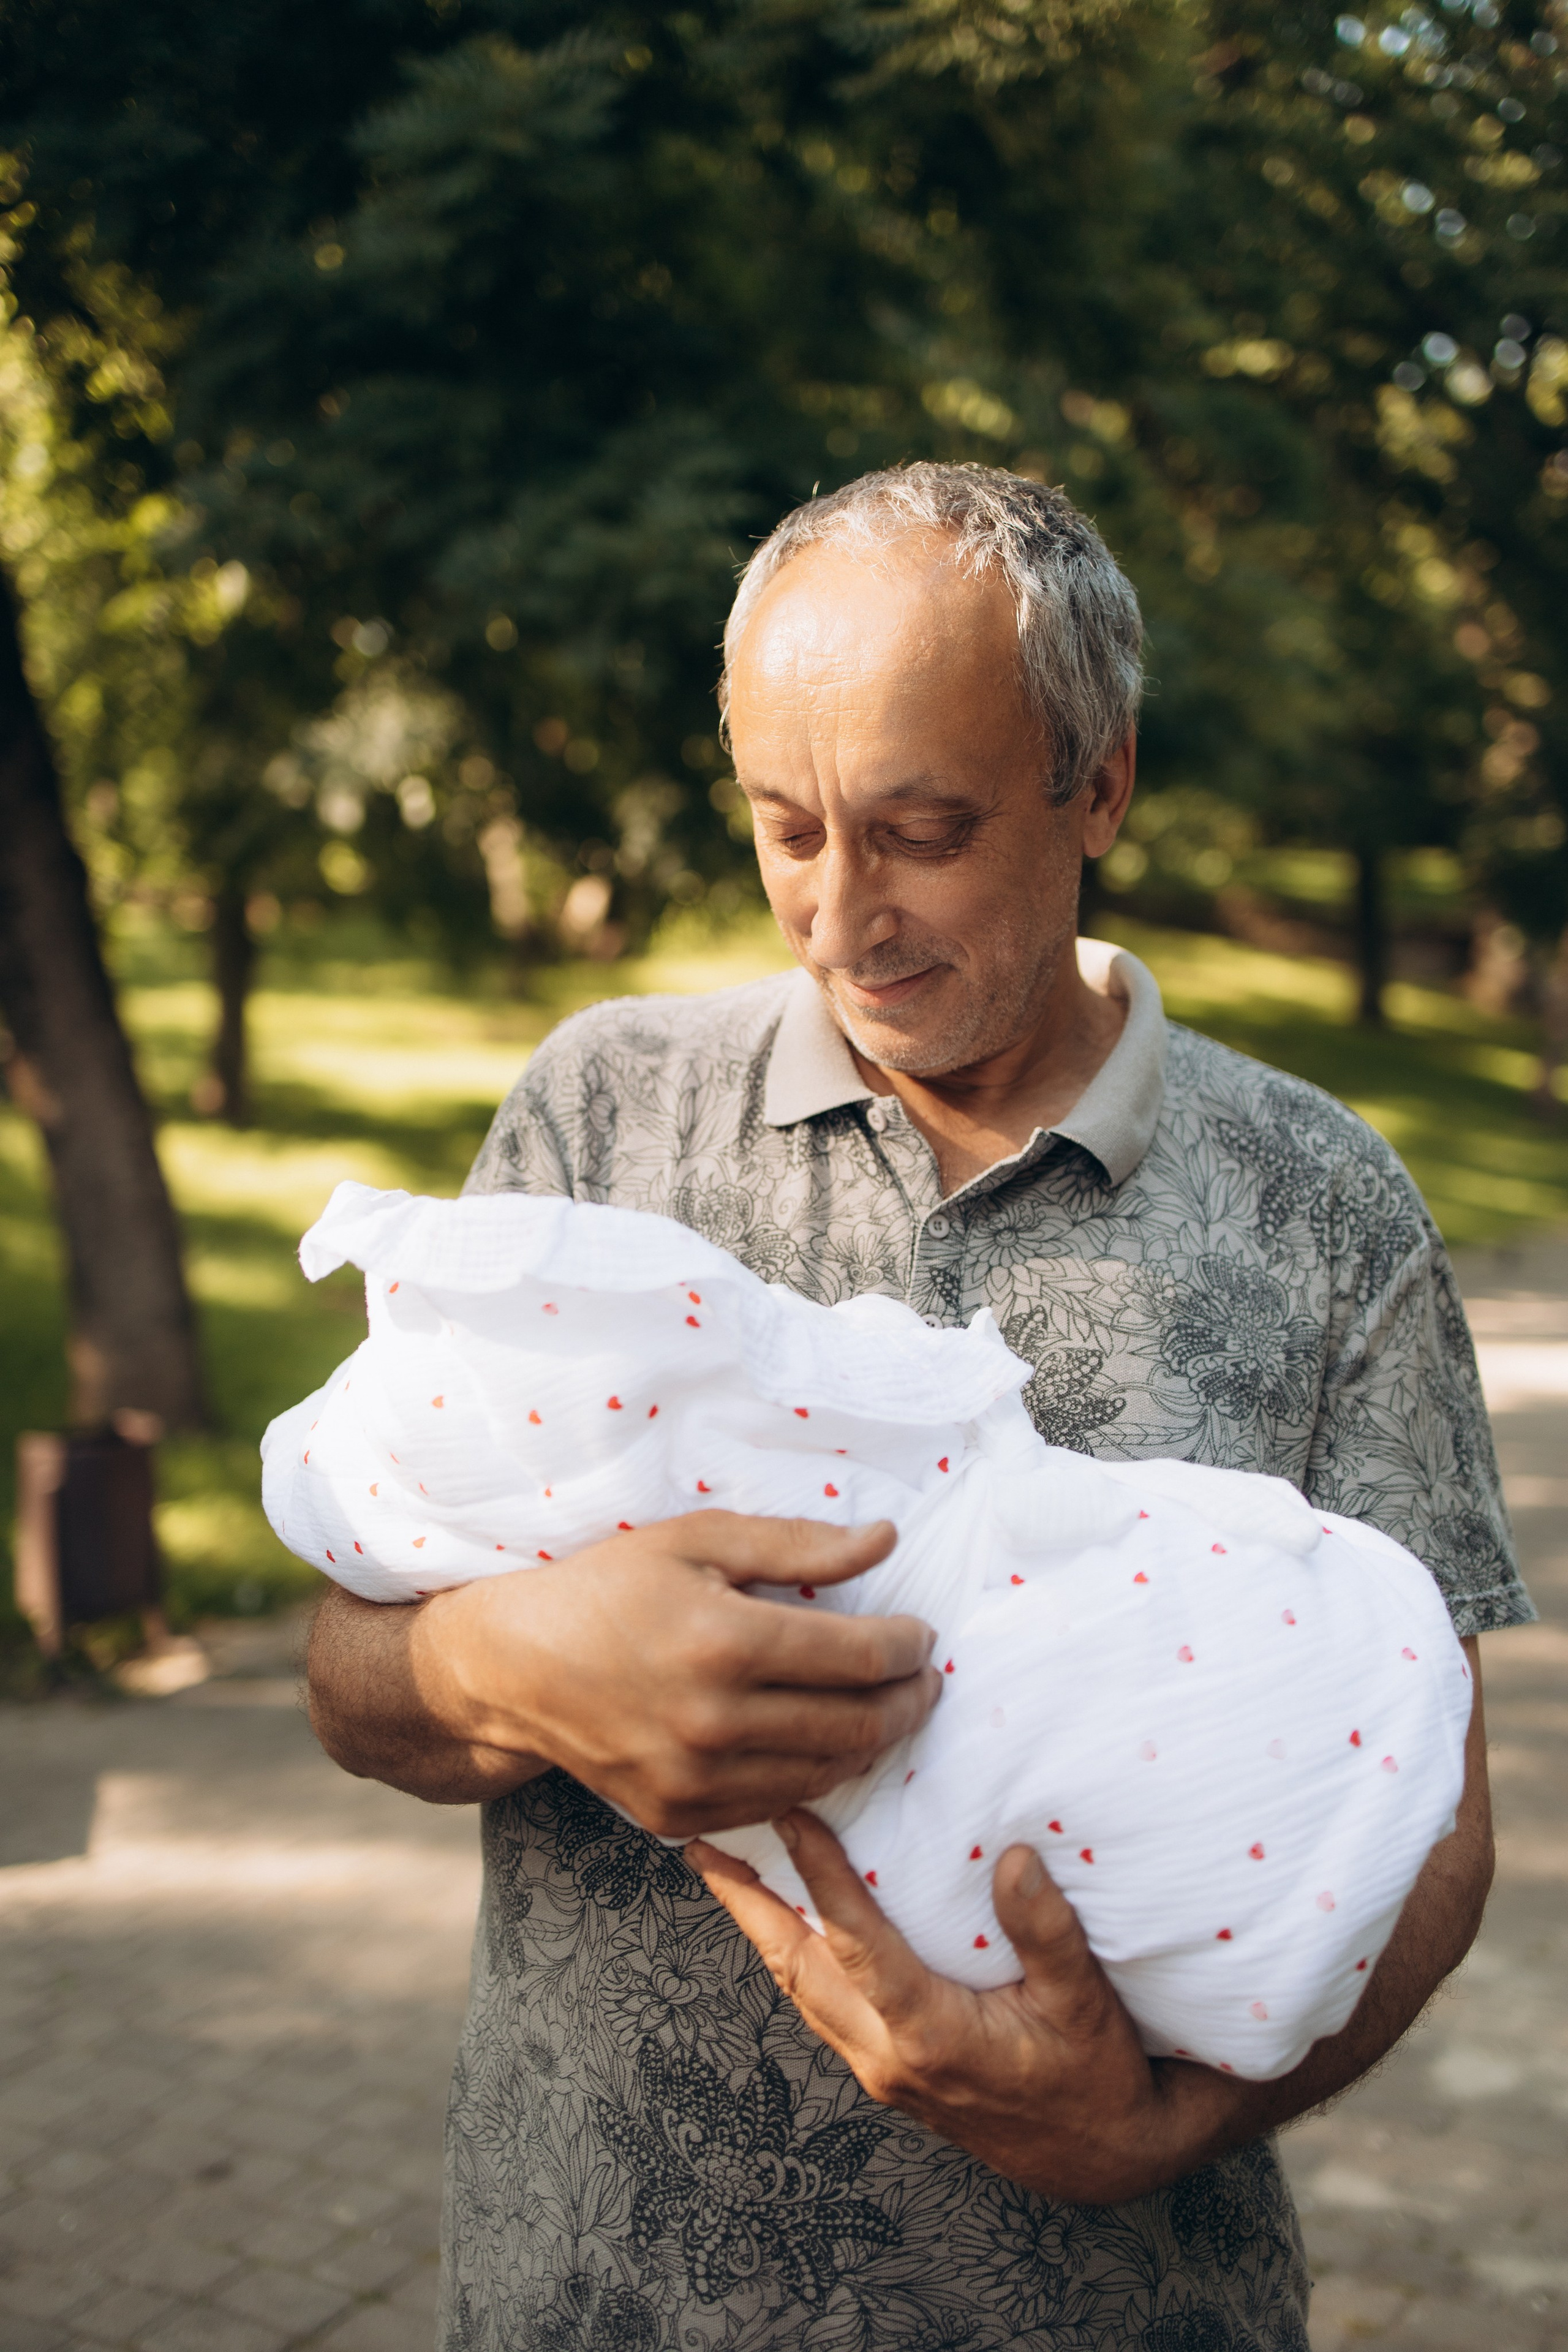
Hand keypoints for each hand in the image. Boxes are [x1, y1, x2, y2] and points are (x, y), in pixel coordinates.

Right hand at [410, 1511, 939, 1837]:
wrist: (516, 1667)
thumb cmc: (609, 1588)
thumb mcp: (698, 1541)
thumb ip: (798, 1544)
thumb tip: (884, 1541)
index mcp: (724, 1642)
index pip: (860, 1658)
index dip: (908, 1647)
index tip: (922, 1635)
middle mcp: (714, 1721)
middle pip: (856, 1723)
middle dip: (909, 1700)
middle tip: (924, 1678)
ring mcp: (695, 1779)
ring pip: (826, 1773)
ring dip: (873, 1742)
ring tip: (886, 1710)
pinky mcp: (679, 1816)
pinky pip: (777, 1805)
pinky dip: (816, 1776)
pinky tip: (824, 1743)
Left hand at [691, 1809, 1242, 2203]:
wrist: (1102, 2159)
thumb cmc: (1098, 2076)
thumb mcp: (1088, 2002)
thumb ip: (1048, 1930)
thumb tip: (1013, 1858)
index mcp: (931, 2035)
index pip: (855, 1943)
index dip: (819, 1876)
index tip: (789, 1816)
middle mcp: (889, 2056)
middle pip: (797, 1968)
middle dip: (746, 1904)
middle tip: (703, 1842)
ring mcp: (883, 2069)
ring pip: (800, 1990)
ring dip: (761, 1928)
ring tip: (727, 1872)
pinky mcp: (889, 2073)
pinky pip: (821, 2006)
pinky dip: (795, 1956)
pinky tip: (789, 1925)